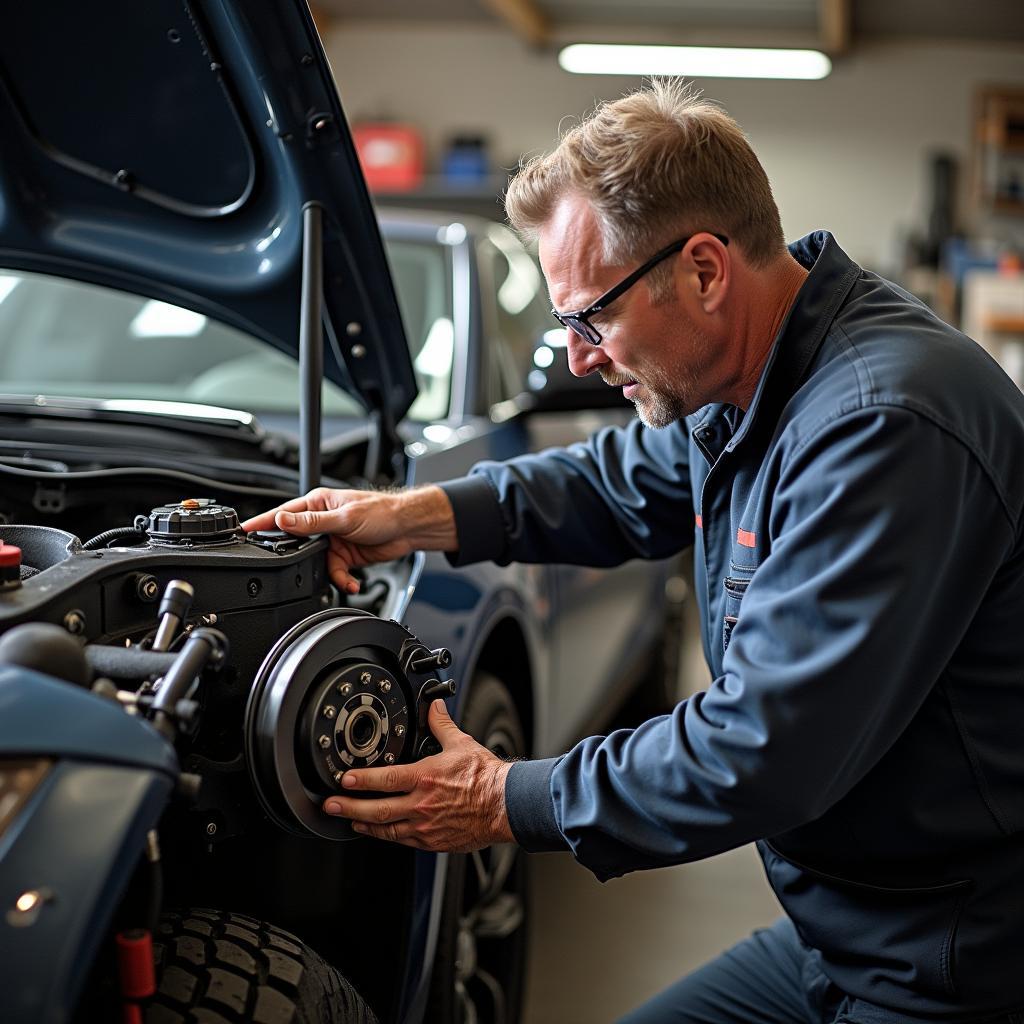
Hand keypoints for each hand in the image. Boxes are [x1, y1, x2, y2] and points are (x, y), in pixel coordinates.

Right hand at [241, 486, 455, 592]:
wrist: (408, 528)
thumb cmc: (381, 511)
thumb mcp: (344, 517)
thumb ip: (311, 522)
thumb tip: (282, 519)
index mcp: (318, 503)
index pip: (284, 514)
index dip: (263, 523)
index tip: (244, 531)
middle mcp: (322, 520)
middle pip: (297, 541)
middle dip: (297, 557)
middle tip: (291, 566)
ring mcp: (333, 539)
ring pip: (315, 562)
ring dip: (329, 572)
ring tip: (341, 575)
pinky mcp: (345, 555)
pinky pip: (334, 571)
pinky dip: (342, 579)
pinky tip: (351, 581)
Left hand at [322, 699, 514, 852]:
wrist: (505, 805)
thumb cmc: (486, 776)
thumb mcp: (461, 743)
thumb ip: (441, 724)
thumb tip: (434, 707)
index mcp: (425, 777)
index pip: (384, 779)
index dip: (360, 780)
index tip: (343, 779)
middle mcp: (421, 804)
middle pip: (376, 810)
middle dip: (348, 807)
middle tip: (330, 805)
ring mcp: (425, 826)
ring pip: (386, 829)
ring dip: (364, 824)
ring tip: (349, 819)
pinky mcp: (432, 841)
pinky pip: (402, 840)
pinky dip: (386, 836)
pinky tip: (378, 832)